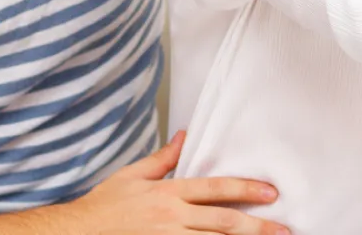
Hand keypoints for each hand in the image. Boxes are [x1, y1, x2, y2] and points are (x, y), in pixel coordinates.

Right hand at [68, 131, 287, 233]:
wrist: (77, 233)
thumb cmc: (104, 206)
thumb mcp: (132, 175)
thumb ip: (163, 157)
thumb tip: (185, 135)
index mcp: (167, 193)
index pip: (215, 190)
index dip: (245, 190)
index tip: (270, 192)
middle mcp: (171, 218)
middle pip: (222, 222)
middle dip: (256, 226)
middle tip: (284, 229)